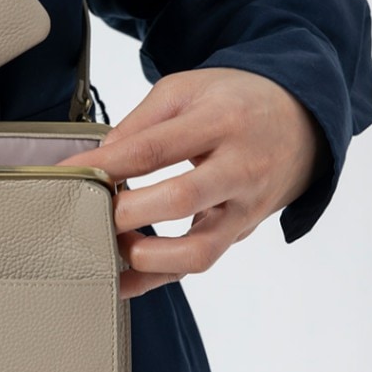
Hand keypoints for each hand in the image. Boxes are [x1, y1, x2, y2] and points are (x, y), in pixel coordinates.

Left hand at [58, 68, 331, 298]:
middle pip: (182, 199)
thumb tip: (98, 160)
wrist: (302, 123)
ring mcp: (244, 208)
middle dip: (129, 213)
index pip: (155, 148)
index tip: (70, 175)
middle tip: (93, 213)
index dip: (107, 165)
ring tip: (114, 246)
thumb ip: (140, 124)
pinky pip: (197, 265)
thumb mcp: (188, 91)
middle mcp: (240, 168)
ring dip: (147, 257)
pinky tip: (121, 280)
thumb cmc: (237, 104)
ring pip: (199, 250)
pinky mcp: (239, 234)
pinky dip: (155, 279)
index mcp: (223, 122)